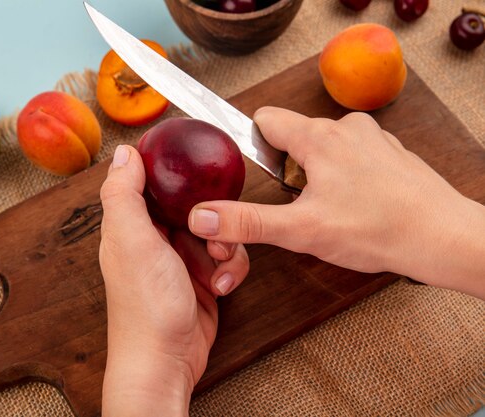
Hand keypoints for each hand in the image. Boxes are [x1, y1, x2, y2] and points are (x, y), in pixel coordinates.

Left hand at [99, 145, 248, 416]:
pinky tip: (222, 286)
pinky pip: (228, 258)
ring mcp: (181, 260)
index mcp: (132, 225)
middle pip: (194, 203)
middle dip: (212, 213)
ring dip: (226, 244)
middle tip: (212, 229)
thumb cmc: (145, 306)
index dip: (174, 171)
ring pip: (217, 228)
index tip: (195, 163)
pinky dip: (231, 269)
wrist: (167, 360)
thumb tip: (123, 152)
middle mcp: (156, 239)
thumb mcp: (132, 241)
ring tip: (218, 264)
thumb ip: (123, 194)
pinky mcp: (204, 278)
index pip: (152, 182)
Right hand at [188, 107, 484, 298]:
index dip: (253, 145)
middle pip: (294, 137)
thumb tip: (203, 218)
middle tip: (301, 205)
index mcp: (319, 137)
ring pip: (324, 147)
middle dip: (289, 170)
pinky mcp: (390, 152)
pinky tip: (357, 206)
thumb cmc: (378, 230)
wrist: (442, 238)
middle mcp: (347, 127)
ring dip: (317, 175)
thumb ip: (247, 222)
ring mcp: (372, 137)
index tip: (257, 172)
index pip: (266, 120)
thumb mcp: (301, 230)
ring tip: (332, 208)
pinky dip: (345, 176)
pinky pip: (351, 155)